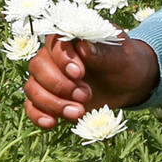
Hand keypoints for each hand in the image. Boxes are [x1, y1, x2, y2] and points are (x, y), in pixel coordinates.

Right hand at [22, 37, 159, 128]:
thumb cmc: (125, 62)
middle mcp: (53, 56)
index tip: (80, 73)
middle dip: (60, 85)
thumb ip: (104, 52)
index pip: (55, 43)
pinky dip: (38, 115)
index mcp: (71, 38)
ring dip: (52, 103)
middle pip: (38, 67)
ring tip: (78, 112)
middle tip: (85, 95)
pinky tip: (51, 123)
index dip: (62, 59)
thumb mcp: (122, 56)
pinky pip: (32, 106)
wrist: (129, 83)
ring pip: (33, 88)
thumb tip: (84, 47)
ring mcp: (48, 78)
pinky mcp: (49, 99)